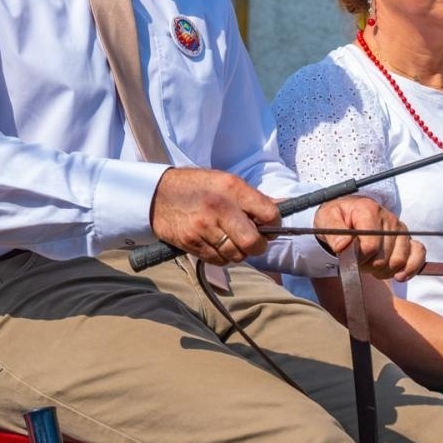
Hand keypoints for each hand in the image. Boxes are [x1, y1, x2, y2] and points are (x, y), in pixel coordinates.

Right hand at [148, 167, 278, 263]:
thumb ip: (255, 198)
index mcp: (232, 188)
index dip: (273, 224)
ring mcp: (204, 228)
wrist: (157, 194)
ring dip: (239, 252)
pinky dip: (222, 257)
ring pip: (236, 255)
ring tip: (231, 240)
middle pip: (253, 243)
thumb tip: (285, 205)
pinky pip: (218, 260)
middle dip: (258, 246)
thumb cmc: (197, 187)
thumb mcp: (227, 182)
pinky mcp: (192, 243)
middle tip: (253, 240)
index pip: (269, 214)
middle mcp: (219, 208)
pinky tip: (216, 244)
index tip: (268, 225)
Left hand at [313, 197, 425, 280]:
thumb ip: (333, 231)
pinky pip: (419, 253)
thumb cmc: (337, 217)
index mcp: (368, 211)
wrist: (347, 213)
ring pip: (400, 260)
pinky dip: (411, 267)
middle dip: (370, 266)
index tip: (350, 259)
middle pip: (384, 257)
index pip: (370, 246)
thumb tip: (343, 245)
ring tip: (372, 266)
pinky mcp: (407, 238)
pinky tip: (399, 275)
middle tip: (359, 263)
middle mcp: (388, 218)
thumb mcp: (326, 219)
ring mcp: (400, 229)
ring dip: (385, 270)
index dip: (360, 259)